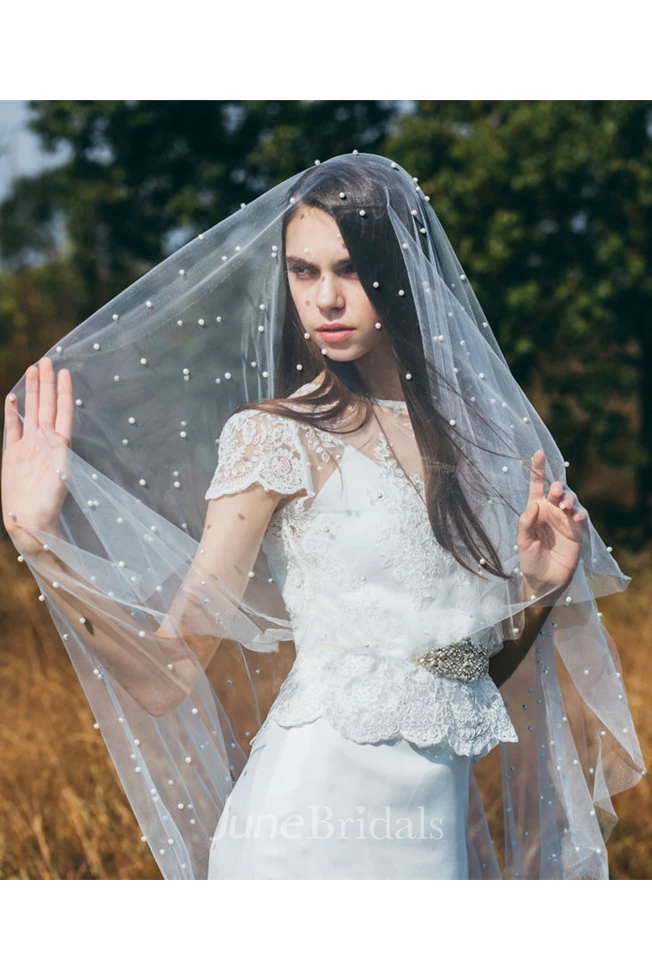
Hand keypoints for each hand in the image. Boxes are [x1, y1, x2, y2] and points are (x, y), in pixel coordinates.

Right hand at [2, 356, 72, 555]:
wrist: (30, 522)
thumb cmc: (48, 507)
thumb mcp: (59, 481)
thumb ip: (58, 461)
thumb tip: (59, 446)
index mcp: (60, 447)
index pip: (63, 412)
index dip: (64, 392)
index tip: (65, 371)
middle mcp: (45, 443)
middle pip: (46, 406)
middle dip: (46, 384)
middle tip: (46, 360)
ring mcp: (29, 446)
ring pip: (31, 412)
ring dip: (32, 392)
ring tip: (33, 369)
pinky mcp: (13, 454)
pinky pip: (13, 428)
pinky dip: (13, 413)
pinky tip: (13, 397)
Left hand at [516, 448, 587, 597]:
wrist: (545, 580)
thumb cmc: (530, 560)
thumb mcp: (523, 542)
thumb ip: (526, 523)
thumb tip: (535, 505)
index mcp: (535, 509)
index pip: (537, 485)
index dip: (538, 469)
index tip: (539, 452)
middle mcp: (550, 511)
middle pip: (558, 490)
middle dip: (559, 487)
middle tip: (556, 493)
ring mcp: (565, 519)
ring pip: (571, 500)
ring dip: (570, 499)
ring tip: (565, 506)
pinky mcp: (577, 530)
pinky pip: (581, 516)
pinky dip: (580, 514)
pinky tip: (576, 518)